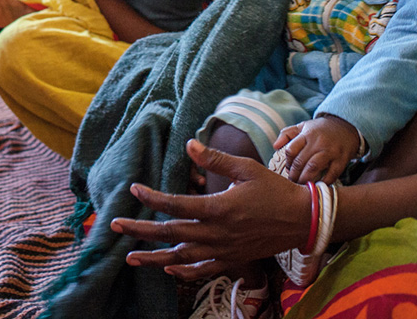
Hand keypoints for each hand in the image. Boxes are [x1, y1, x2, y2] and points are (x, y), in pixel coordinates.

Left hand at [109, 138, 309, 280]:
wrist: (302, 220)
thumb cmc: (274, 190)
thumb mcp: (246, 168)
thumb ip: (215, 159)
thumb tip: (189, 145)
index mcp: (219, 208)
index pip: (176, 205)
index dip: (152, 198)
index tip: (134, 190)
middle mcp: (217, 233)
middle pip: (171, 234)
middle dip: (140, 231)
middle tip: (115, 226)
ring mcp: (224, 250)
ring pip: (181, 257)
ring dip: (154, 258)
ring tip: (130, 258)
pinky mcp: (232, 259)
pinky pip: (203, 269)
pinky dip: (184, 271)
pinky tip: (168, 268)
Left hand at [270, 116, 359, 184]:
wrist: (346, 126)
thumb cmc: (321, 129)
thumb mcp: (303, 126)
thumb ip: (287, 134)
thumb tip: (274, 146)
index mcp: (307, 134)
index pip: (291, 150)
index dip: (287, 162)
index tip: (287, 169)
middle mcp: (318, 142)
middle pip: (300, 161)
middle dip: (294, 174)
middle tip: (292, 181)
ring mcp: (331, 151)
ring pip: (313, 167)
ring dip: (305, 179)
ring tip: (302, 185)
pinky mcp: (342, 160)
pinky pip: (332, 174)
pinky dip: (324, 182)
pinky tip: (318, 186)